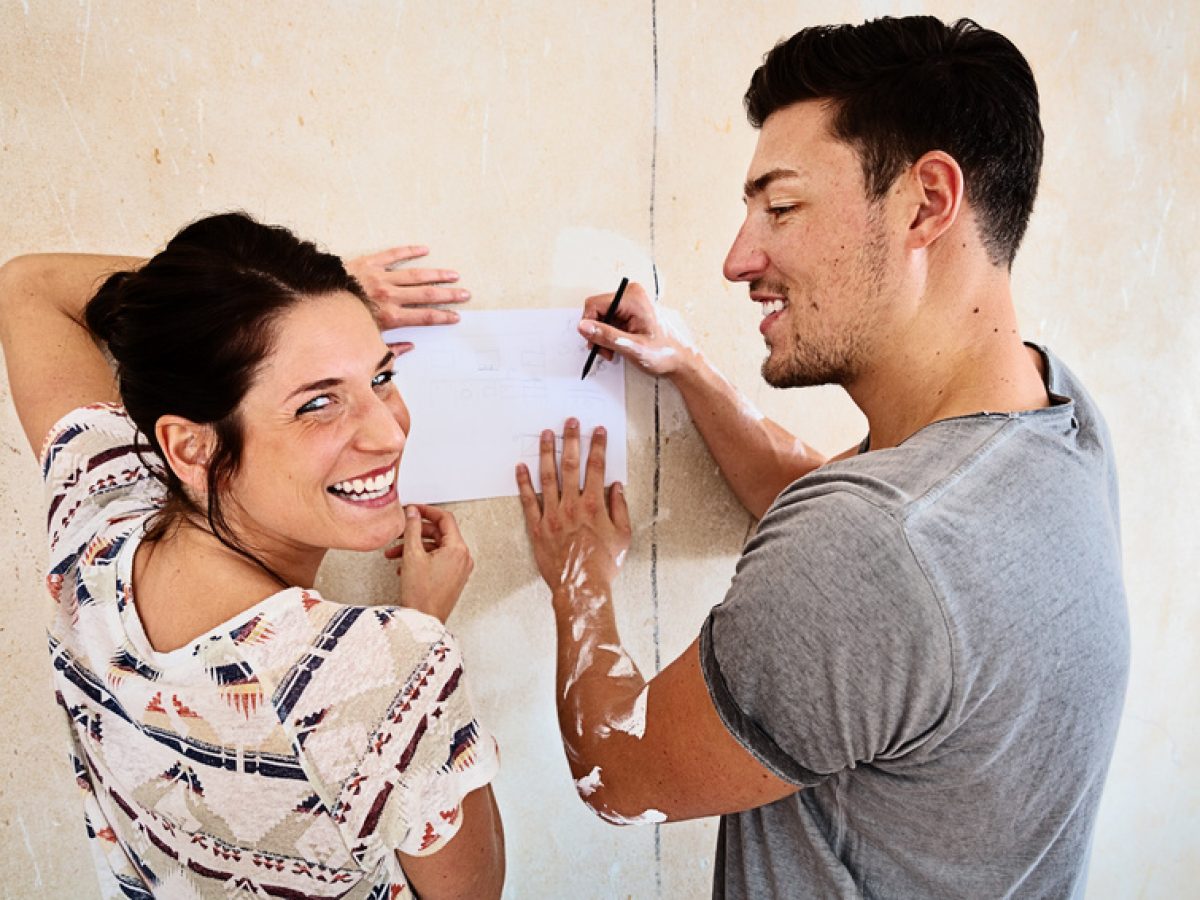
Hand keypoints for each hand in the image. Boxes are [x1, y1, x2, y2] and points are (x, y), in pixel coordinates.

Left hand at [344, 246, 470, 351]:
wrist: (313, 299)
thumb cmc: (337, 323)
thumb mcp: (363, 342)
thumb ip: (388, 349)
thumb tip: (409, 349)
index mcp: (389, 316)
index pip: (423, 317)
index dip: (442, 316)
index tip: (456, 316)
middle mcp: (388, 295)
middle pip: (426, 295)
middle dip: (448, 295)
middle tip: (464, 293)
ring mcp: (380, 277)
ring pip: (415, 275)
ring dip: (436, 275)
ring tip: (453, 275)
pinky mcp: (369, 263)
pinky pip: (392, 254)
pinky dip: (409, 251)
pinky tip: (423, 249)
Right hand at [384, 504, 473, 622]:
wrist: (423, 622)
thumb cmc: (421, 595)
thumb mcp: (412, 555)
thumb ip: (412, 529)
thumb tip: (413, 512)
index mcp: (458, 549)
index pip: (445, 518)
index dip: (426, 511)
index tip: (412, 509)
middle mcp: (462, 558)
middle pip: (439, 533)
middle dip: (416, 532)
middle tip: (400, 531)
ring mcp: (459, 569)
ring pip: (436, 548)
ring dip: (415, 547)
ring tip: (394, 553)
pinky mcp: (452, 578)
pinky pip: (437, 560)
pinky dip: (421, 558)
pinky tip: (404, 566)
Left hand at [516, 419, 630, 593]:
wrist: (581, 586)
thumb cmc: (603, 564)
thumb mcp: (623, 536)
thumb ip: (620, 508)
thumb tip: (616, 487)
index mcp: (594, 505)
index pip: (596, 467)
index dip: (597, 446)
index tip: (598, 431)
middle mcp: (571, 505)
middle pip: (571, 465)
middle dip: (572, 440)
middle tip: (570, 422)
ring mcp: (552, 515)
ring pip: (548, 476)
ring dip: (547, 453)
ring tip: (546, 435)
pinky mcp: (537, 527)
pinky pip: (528, 500)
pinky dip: (523, 482)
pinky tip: (521, 467)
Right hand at [578, 281, 686, 376]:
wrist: (680, 360)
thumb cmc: (665, 353)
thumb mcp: (632, 348)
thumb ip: (606, 336)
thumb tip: (584, 327)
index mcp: (633, 298)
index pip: (594, 304)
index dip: (589, 325)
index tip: (593, 342)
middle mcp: (631, 296)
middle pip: (596, 311)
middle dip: (596, 333)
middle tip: (604, 351)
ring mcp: (630, 303)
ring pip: (600, 318)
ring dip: (602, 337)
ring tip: (612, 352)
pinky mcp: (629, 312)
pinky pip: (608, 322)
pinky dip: (608, 336)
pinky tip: (616, 347)